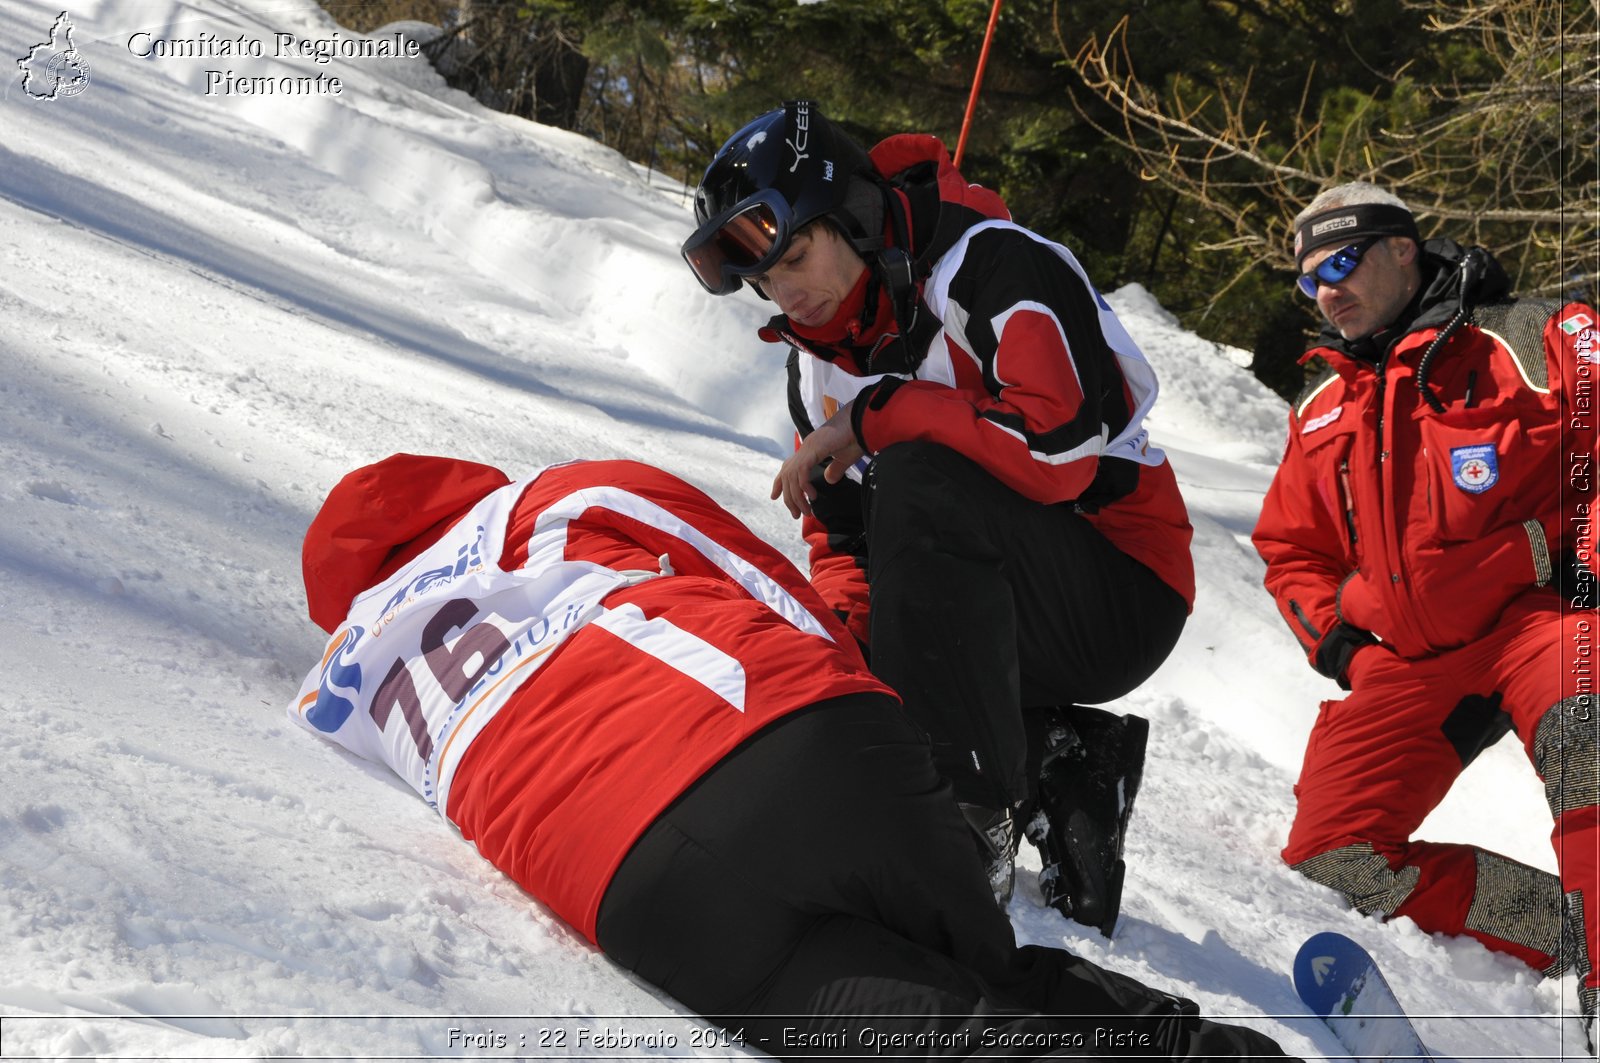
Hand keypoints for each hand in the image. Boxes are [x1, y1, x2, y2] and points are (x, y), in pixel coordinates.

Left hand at [771, 401, 864, 518]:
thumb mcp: (844, 459)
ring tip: (806, 511)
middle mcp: (804, 450)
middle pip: (787, 477)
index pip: (787, 468)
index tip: (774, 497)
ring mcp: (807, 449)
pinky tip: (812, 496)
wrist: (859, 421)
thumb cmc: (854, 436)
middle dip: (789, 498)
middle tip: (797, 515)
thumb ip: (835, 469)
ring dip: (797, 498)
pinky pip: (801, 472)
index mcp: (809, 450)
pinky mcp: (813, 449)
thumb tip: (829, 479)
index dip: (779, 483)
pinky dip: (804, 486)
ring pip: (792, 478)